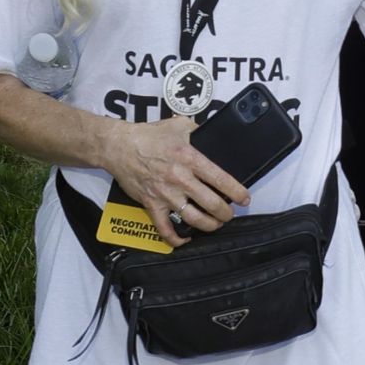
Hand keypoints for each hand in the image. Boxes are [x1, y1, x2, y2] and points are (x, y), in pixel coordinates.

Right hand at [103, 115, 249, 244]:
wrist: (119, 146)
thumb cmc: (149, 135)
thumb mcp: (179, 125)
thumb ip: (198, 132)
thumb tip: (212, 136)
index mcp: (190, 158)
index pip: (220, 179)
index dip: (237, 192)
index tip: (244, 199)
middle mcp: (180, 178)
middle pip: (211, 203)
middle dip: (226, 213)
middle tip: (229, 214)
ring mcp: (165, 194)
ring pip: (193, 218)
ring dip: (209, 225)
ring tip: (215, 224)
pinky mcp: (152, 204)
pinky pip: (164, 228)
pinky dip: (176, 238)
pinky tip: (185, 238)